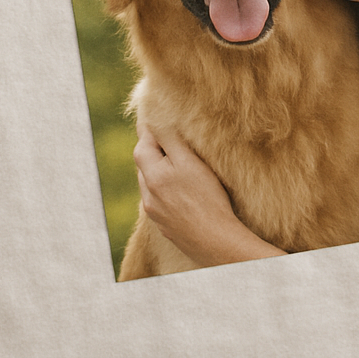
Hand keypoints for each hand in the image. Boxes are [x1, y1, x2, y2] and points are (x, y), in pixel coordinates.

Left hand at [133, 125, 286, 266]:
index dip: (149, 129)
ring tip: (176, 161)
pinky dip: (164, 188)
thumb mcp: (190, 162)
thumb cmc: (207, 198)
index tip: (155, 116)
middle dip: (153, 149)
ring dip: (158, 169)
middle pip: (144, 163)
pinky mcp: (164, 225)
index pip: (143, 145)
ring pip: (150, 182)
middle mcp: (148, 194)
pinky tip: (181, 189)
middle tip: (167, 135)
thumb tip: (157, 122)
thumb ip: (171, 141)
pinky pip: (158, 199)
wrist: (215, 241)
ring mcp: (155, 212)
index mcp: (153, 176)